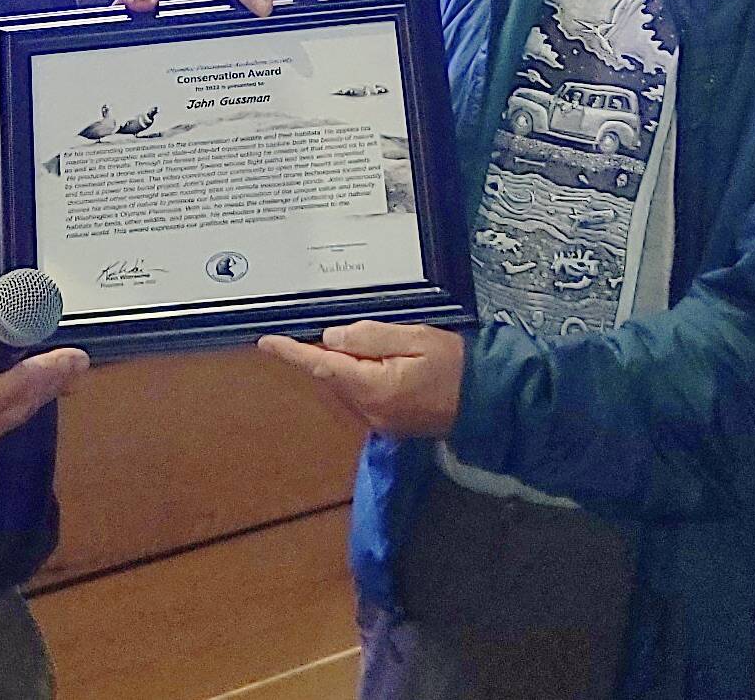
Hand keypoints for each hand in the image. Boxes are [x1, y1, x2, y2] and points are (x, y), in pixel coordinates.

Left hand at [257, 320, 463, 436]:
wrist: (487, 402)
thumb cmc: (456, 365)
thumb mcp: (416, 338)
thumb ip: (371, 337)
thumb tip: (331, 339)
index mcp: (373, 389)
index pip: (322, 367)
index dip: (293, 353)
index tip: (267, 342)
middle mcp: (369, 412)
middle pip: (332, 378)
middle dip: (327, 353)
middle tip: (342, 330)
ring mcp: (378, 423)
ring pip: (345, 387)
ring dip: (345, 366)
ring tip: (376, 346)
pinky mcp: (387, 425)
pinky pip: (360, 396)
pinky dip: (358, 378)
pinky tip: (379, 364)